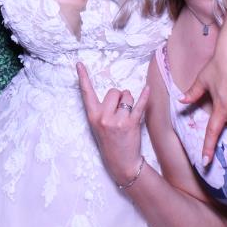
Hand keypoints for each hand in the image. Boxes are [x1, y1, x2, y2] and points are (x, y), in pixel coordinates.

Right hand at [77, 64, 148, 187]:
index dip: (83, 78)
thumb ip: (103, 110)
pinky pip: (139, 105)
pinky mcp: (131, 124)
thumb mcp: (99, 127)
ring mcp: (117, 121)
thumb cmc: (110, 143)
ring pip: (127, 96)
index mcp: (93, 117)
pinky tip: (147, 89)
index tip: (79, 64)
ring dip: (130, 101)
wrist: (121, 163)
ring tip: (128, 116)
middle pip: (113, 91)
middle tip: (120, 111)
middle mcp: (103, 117)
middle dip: (119, 97)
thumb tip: (117, 93)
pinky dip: (144, 96)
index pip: (86, 94)